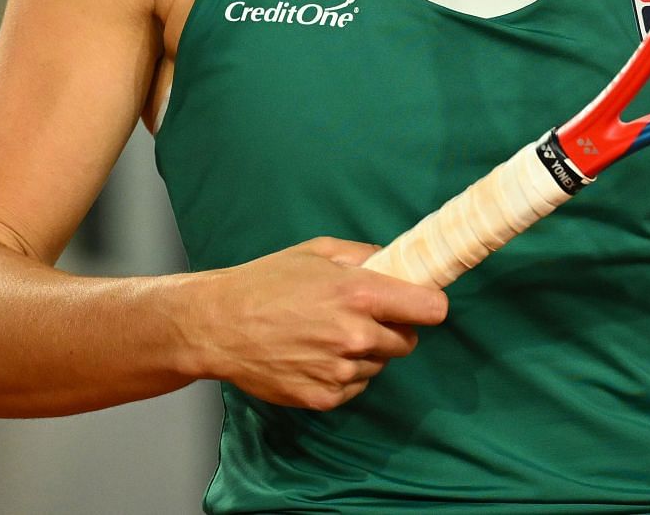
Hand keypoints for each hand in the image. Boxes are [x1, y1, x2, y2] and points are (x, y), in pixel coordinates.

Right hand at [189, 236, 447, 410]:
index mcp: (360, 293)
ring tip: (328, 336)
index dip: (428, 305)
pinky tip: (315, 356)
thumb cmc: (266, 282)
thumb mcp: (318, 251)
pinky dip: (344, 376)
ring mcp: (340, 371)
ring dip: (365, 354)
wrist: (218, 325)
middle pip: (408, 341)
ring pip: (379, 365)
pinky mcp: (323, 397)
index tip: (420, 304)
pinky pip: (355, 388)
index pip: (431, 308)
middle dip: (394, 329)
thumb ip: (365, 255)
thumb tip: (397, 262)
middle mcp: (356, 335)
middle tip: (363, 319)